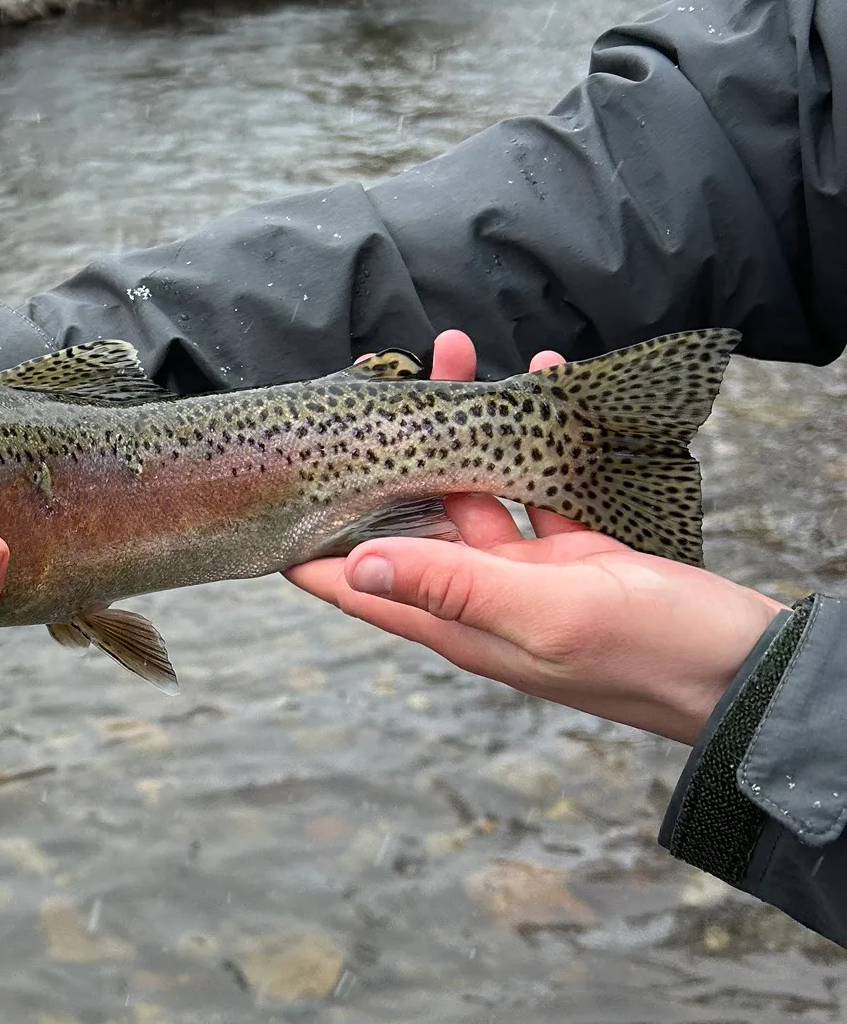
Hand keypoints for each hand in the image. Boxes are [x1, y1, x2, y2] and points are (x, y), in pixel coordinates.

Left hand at [287, 331, 783, 744]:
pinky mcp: (572, 550)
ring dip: (461, 424)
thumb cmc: (648, 653)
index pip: (357, 583)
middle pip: (408, 515)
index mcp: (456, 622)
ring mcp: (525, 571)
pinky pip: (535, 482)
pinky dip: (532, 433)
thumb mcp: (543, 614)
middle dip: (388, 447)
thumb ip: (452, 587)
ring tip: (456, 352)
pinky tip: (538, 381)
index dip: (309, 541)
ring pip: (471, 486)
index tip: (277, 484)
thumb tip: (354, 567)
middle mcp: (477, 596)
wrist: (746, 671)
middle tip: (381, 374)